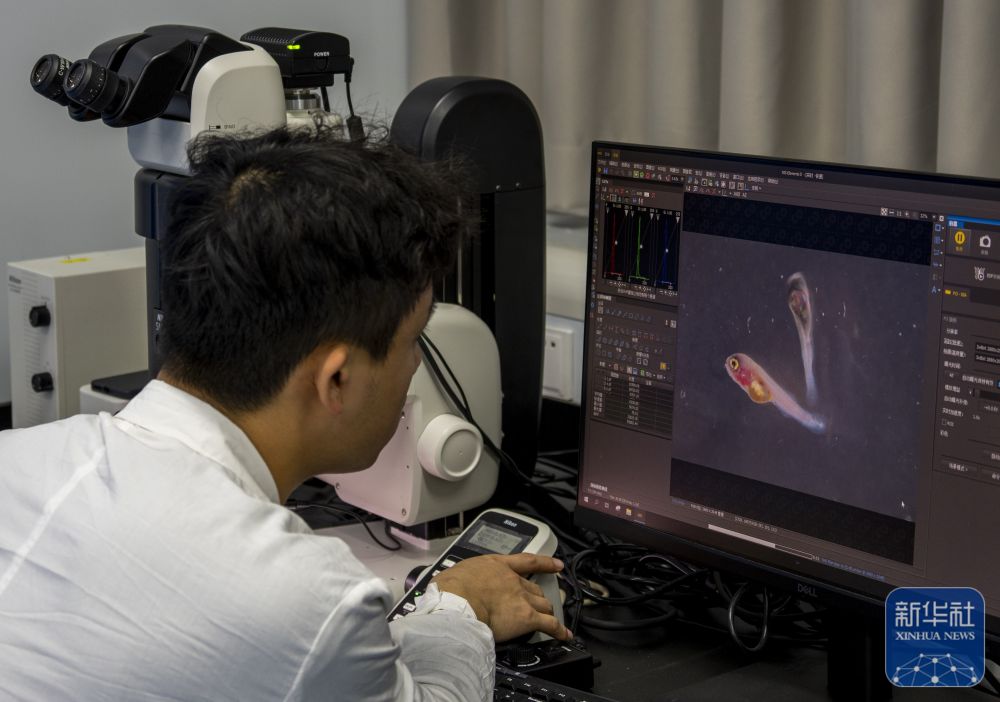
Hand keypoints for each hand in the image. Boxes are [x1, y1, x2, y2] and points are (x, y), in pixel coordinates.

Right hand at [431, 553, 571, 642]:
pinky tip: (563, 635)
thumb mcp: (455, 575)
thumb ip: (461, 580)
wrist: (456, 602)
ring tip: (549, 621)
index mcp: (496, 566)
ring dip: (546, 613)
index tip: (555, 564)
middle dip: (538, 598)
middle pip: (535, 589)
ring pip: (543, 605)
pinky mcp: (526, 618)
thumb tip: (449, 587)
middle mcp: (513, 580)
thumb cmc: (449, 590)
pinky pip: (549, 625)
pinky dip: (559, 631)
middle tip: (539, 605)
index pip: (526, 561)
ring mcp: (521, 598)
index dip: (544, 562)